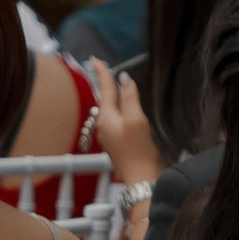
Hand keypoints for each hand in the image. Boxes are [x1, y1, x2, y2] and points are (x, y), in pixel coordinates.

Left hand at [95, 68, 165, 189]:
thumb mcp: (136, 120)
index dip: (102, 73)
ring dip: (113, 97)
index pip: (105, 89)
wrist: (143, 179)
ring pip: (111, 111)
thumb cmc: (139, 151)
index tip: (95, 60)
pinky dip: (120, 110)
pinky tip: (126, 110)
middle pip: (106, 100)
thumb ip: (129, 98)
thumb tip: (124, 78)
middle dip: (106, 84)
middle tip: (103, 69)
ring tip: (115, 86)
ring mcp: (111, 136)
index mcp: (107, 118)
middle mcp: (105, 126)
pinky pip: (117, 121)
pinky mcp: (120, 144)